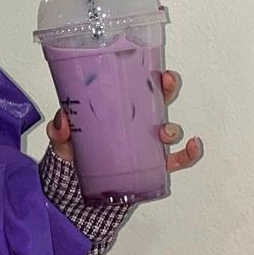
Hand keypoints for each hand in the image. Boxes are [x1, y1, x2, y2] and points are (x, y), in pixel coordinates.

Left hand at [46, 70, 202, 171]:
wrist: (80, 191)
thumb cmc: (76, 158)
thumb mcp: (64, 142)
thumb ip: (60, 133)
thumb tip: (63, 121)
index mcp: (117, 110)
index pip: (135, 86)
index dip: (146, 73)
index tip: (151, 64)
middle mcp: (136, 124)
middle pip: (158, 100)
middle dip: (166, 88)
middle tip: (166, 82)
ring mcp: (146, 145)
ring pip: (168, 130)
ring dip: (172, 128)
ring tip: (165, 132)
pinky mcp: (153, 167)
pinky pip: (177, 160)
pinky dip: (189, 154)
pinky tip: (193, 147)